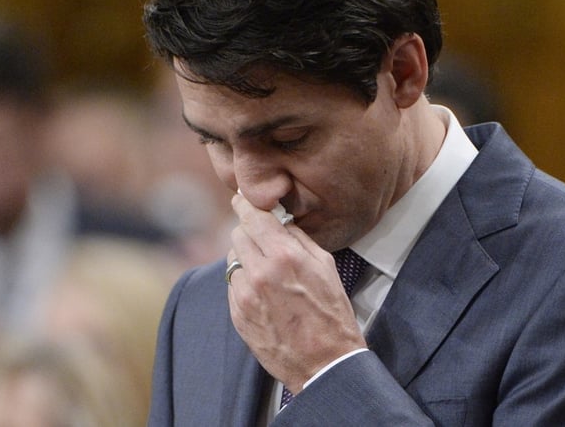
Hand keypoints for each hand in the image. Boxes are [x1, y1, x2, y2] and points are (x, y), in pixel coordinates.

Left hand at [226, 193, 365, 393]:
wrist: (324, 364)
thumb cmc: (332, 314)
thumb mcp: (325, 267)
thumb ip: (298, 238)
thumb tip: (278, 219)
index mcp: (285, 256)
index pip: (252, 216)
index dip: (245, 204)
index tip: (242, 200)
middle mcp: (260, 272)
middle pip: (237, 233)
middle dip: (249, 232)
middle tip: (263, 239)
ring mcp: (244, 295)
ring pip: (232, 258)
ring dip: (245, 258)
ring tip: (267, 272)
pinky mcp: (237, 314)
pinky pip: (233, 284)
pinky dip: (243, 281)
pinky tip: (263, 293)